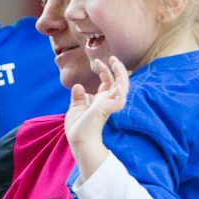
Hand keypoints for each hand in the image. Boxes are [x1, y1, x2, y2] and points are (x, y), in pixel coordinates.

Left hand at [64, 56, 127, 174]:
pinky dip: (120, 92)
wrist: (78, 140)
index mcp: (101, 100)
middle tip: (113, 57)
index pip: (108, 82)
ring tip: (116, 63)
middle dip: (118, 68)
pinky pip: (119, 100)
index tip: (97, 61)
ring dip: (121, 75)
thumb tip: (78, 86)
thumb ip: (78, 97)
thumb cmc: (78, 128)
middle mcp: (107, 101)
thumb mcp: (76, 108)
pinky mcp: (108, 110)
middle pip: (119, 82)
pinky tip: (117, 85)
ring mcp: (109, 105)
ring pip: (123, 87)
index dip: (104, 70)